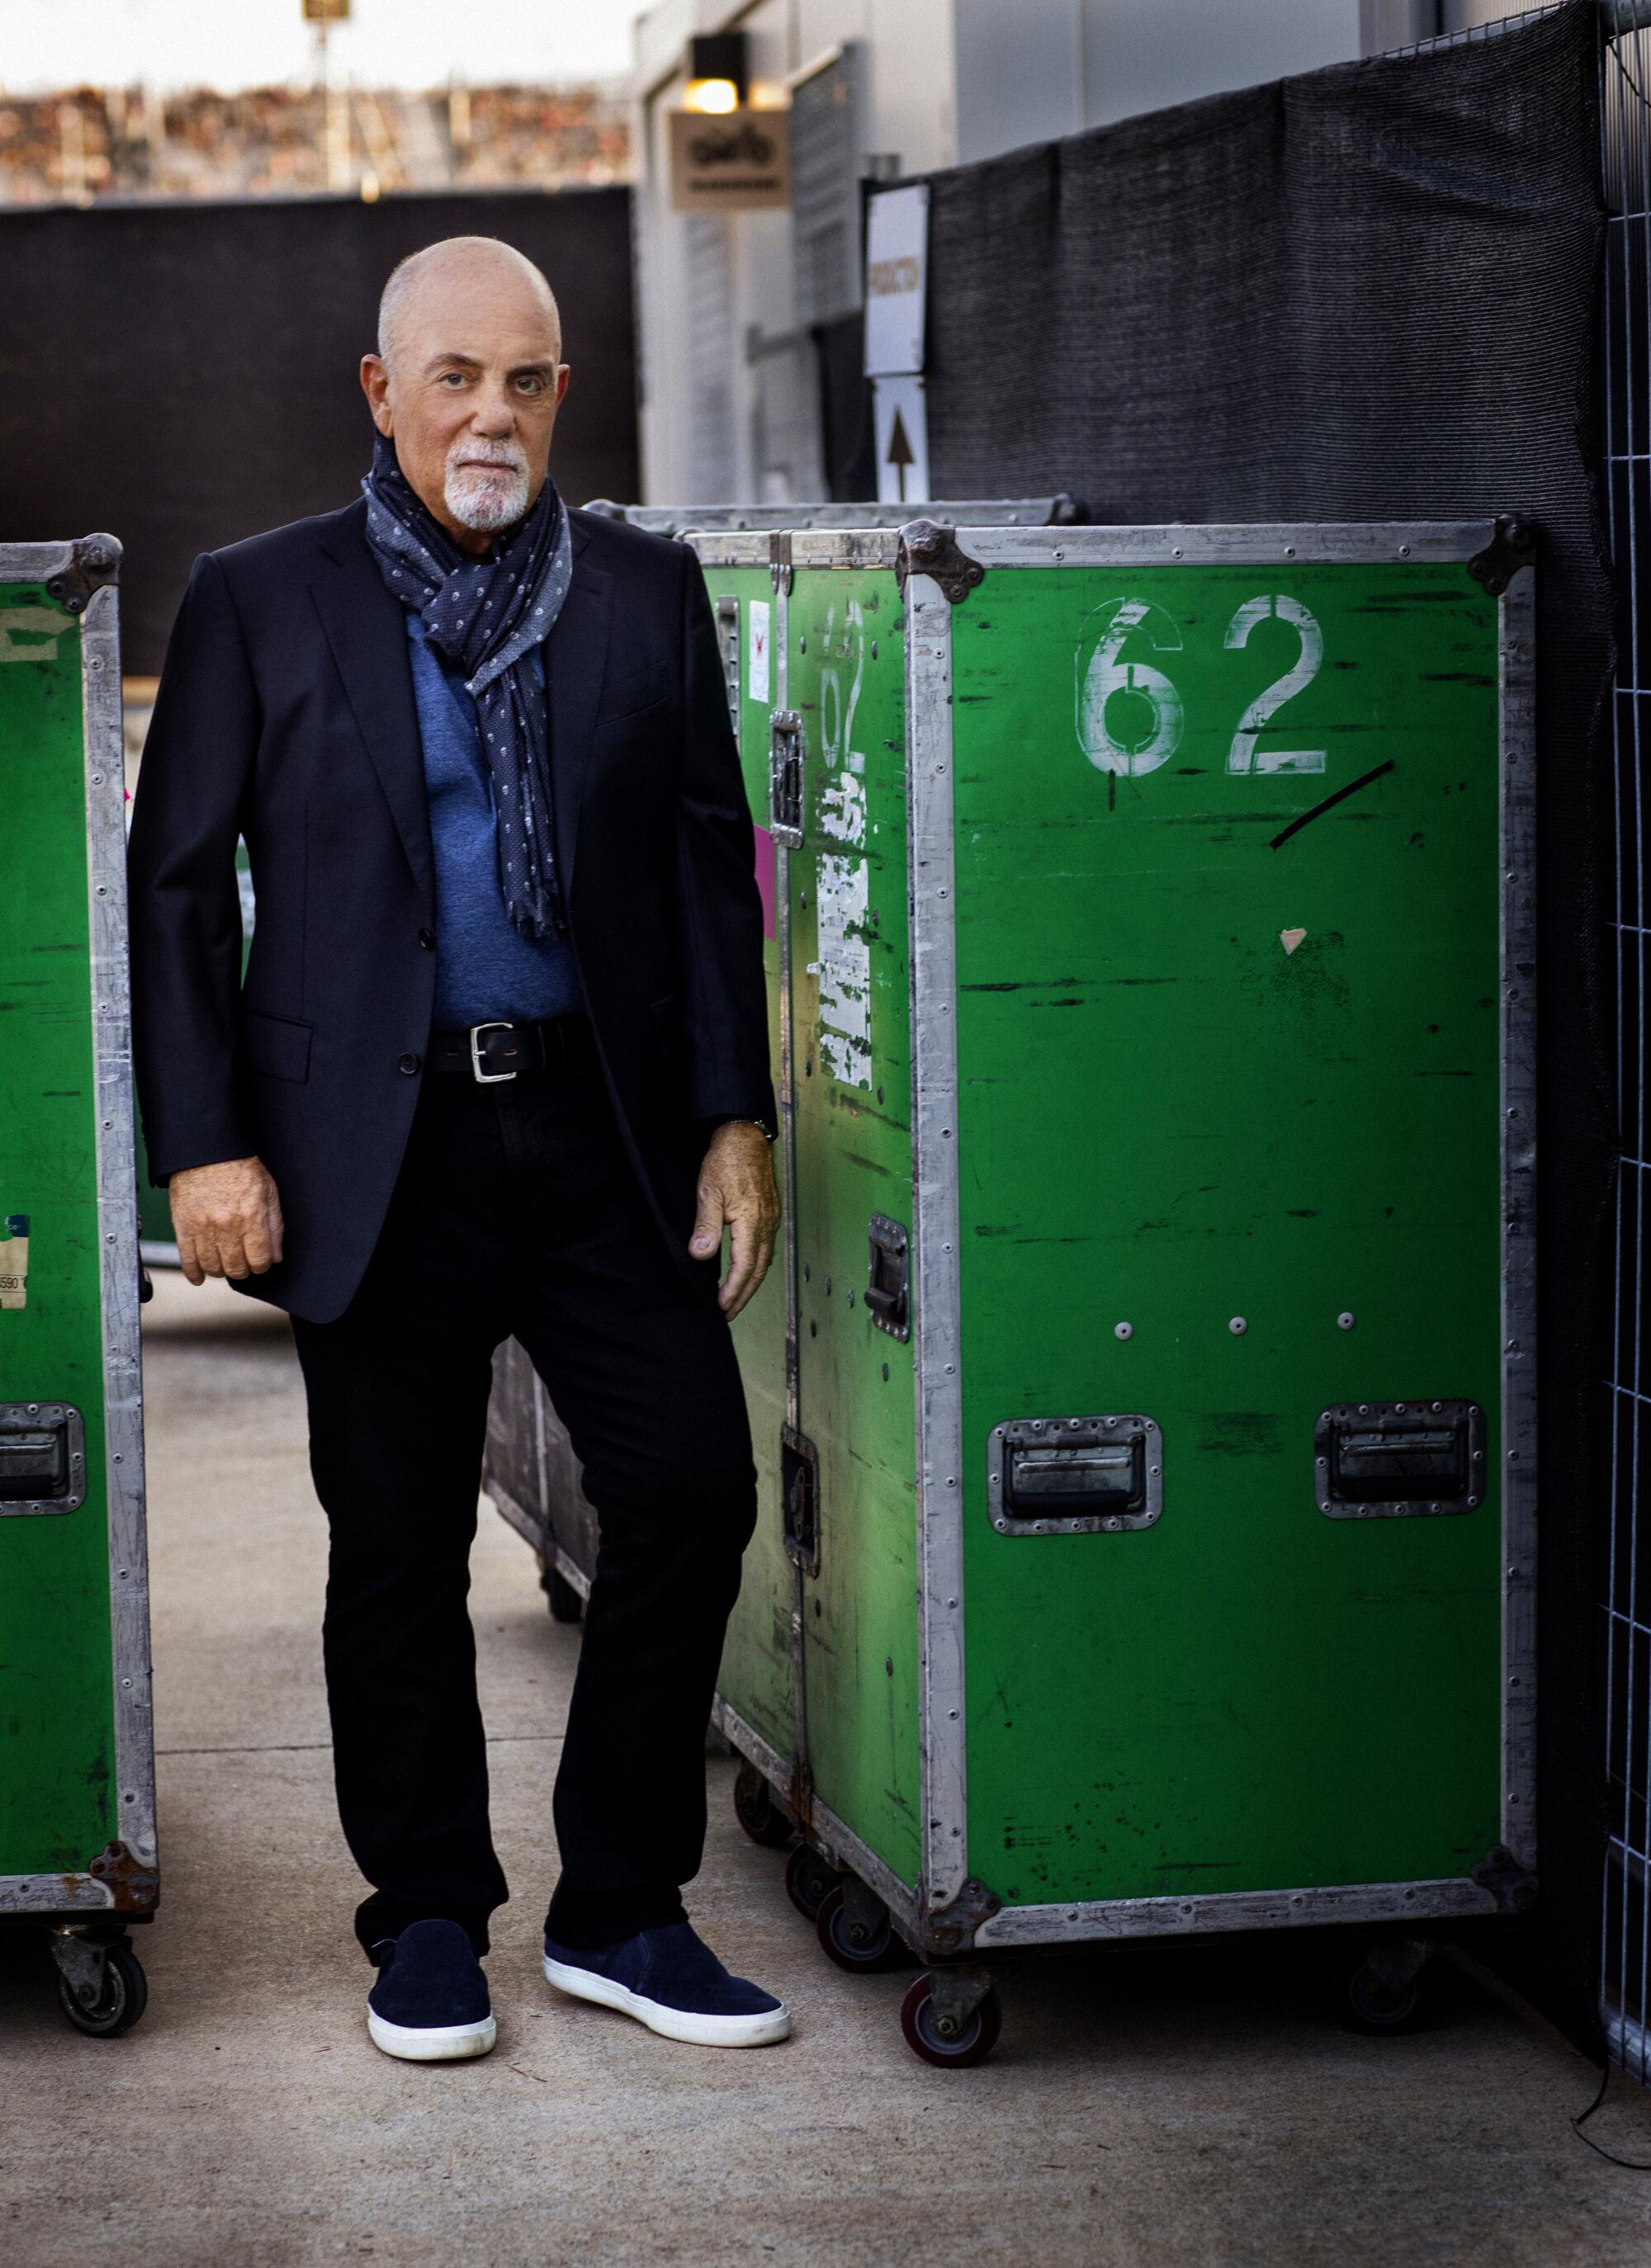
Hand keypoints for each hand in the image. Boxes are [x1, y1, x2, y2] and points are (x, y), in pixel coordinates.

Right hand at [168, 1155, 284, 1284]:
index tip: (260, 1261)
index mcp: (251, 1217)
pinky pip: (187, 1259)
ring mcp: (203, 1228)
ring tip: (225, 1262)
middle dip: (243, 1269)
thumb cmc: (240, 1167)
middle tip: (243, 1262)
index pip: (259, 1260)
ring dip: (221, 1270)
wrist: (206, 1151)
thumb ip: (274, 1226)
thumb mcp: (268, 1192)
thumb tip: (276, 1257)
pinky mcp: (183, 1226)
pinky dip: (193, 1273)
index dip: (262, 1265)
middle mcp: (227, 1226)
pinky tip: (200, 1277)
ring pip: (213, 1267)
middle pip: (236, 1268)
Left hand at [690, 1122, 778, 1317]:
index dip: (734, 1290)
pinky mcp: (769, 1213)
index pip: (745, 1267)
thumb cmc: (727, 1160)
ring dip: (751, 1282)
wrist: (745, 1137)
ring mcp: (771, 1219)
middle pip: (759, 1270)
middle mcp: (767, 1225)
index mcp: (753, 1223)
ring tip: (737, 1298)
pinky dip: (757, 1265)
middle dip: (745, 1295)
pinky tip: (748, 1269)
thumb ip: (706, 1226)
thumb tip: (701, 1255)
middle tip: (730, 1313)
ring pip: (765, 1260)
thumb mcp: (709, 1192)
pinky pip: (766, 1247)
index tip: (722, 1306)